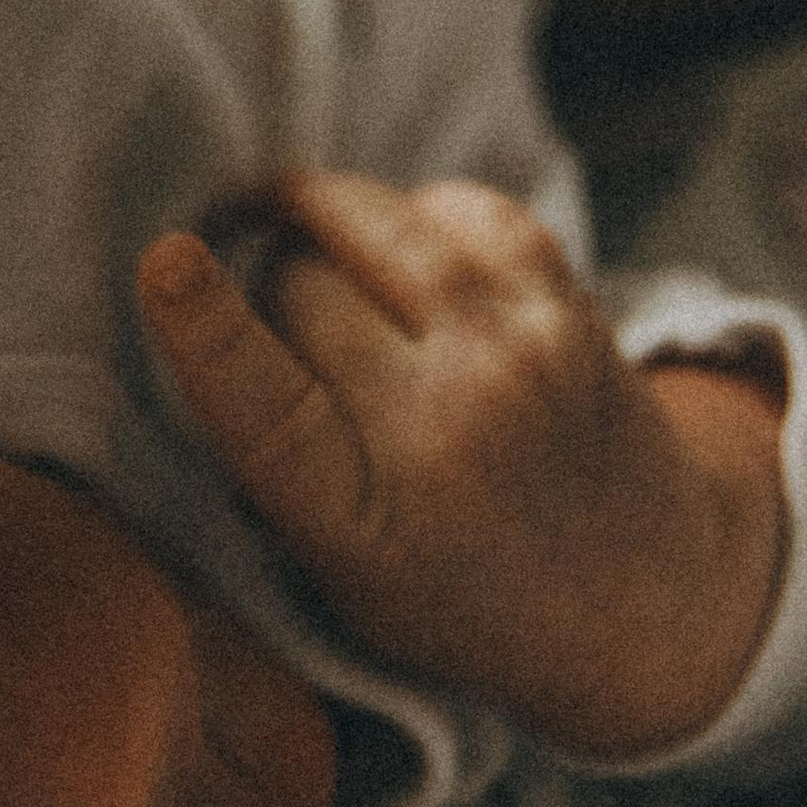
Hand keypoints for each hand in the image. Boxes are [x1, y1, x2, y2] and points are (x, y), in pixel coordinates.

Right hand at [138, 170, 786, 759]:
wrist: (641, 598)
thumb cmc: (449, 589)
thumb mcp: (337, 574)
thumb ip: (269, 469)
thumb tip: (192, 319)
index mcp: (362, 523)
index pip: (269, 405)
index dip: (207, 326)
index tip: (165, 261)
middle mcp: (448, 432)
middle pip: (301, 287)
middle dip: (263, 286)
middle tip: (264, 319)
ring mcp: (519, 358)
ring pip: (373, 225)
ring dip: (317, 218)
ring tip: (285, 225)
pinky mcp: (567, 306)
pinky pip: (452, 208)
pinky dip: (408, 216)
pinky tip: (393, 249)